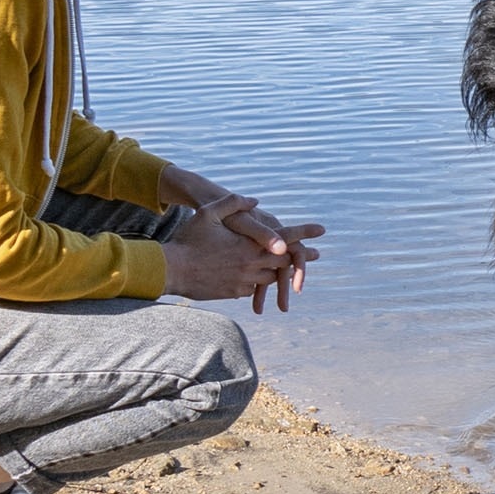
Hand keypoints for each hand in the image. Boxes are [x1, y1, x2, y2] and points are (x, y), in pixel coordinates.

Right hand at [162, 193, 317, 307]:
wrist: (172, 270)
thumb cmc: (189, 240)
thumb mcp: (209, 213)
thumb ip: (234, 203)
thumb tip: (256, 201)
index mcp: (250, 245)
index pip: (285, 237)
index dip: (305, 232)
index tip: (322, 229)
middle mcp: (252, 264)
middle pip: (284, 262)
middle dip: (300, 257)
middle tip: (315, 254)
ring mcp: (244, 281)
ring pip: (270, 277)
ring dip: (280, 272)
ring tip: (291, 269)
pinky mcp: (234, 293)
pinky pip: (252, 287)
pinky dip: (257, 282)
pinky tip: (259, 278)